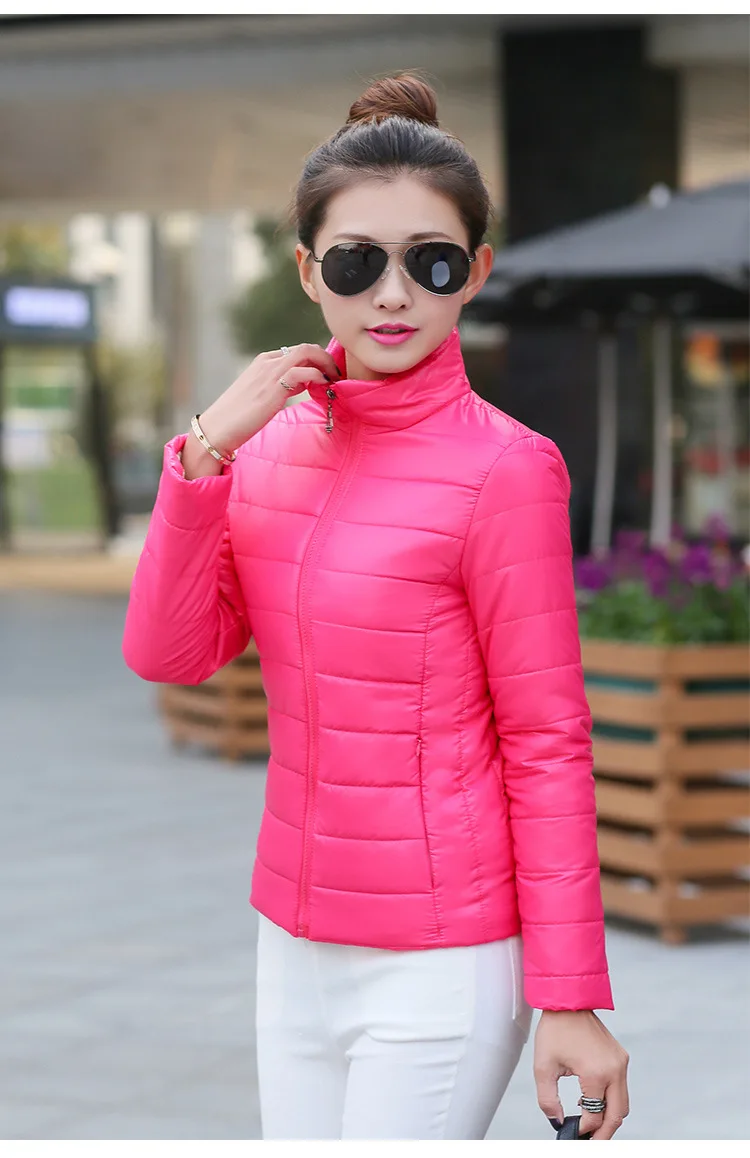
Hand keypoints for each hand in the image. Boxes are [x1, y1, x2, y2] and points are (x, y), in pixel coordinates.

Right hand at [183, 343, 340, 478]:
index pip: (296, 351)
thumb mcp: (262, 394)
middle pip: (305, 347)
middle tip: (336, 376)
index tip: (327, 375)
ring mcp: (270, 372)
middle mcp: (267, 362)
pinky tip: (324, 387)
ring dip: (326, 364)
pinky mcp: (274, 387)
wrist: (218, 428)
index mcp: (263, 362)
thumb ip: (281, 385)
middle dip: (325, 359)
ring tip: (334, 380)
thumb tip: (300, 385)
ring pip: (306, 352)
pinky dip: (318, 376)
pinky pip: (303, 371)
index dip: (315, 360)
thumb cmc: (238, 416)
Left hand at [534, 1010, 629, 1139]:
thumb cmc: (555, 1029)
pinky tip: (590, 1102)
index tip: (572, 1134)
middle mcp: (615, 1069)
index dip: (584, 1129)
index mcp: (596, 1073)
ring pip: (622, 1103)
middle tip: (590, 1142)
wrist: (568, 1000)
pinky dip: (610, 1100)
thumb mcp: (543, 1067)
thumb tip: (558, 1121)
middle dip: (604, 1133)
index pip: (595, 1115)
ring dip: (609, 1117)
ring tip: (590, 1125)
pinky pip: (620, 1087)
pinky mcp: (620, 1057)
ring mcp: (620, 1062)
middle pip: (617, 1115)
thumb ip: (548, 1100)